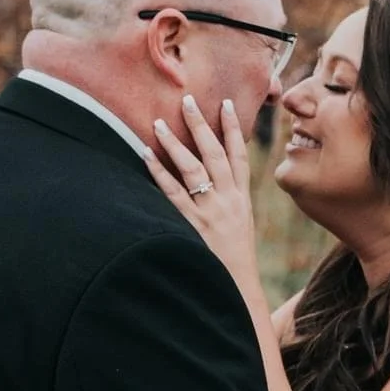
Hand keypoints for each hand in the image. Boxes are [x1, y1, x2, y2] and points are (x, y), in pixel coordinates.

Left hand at [146, 95, 258, 288]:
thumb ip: (229, 201)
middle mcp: (229, 201)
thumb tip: (215, 181)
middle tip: (188, 100)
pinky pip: (174, 194)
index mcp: (242, 199)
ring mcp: (212, 212)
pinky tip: (147, 155)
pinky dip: (159, 172)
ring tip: (160, 123)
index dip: (233, 129)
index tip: (226, 104)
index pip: (240, 156)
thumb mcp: (240, 226)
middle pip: (216, 154)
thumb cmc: (235, 260)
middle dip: (202, 125)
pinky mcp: (193, 226)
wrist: (238, 290)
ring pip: (194, 169)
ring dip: (176, 143)